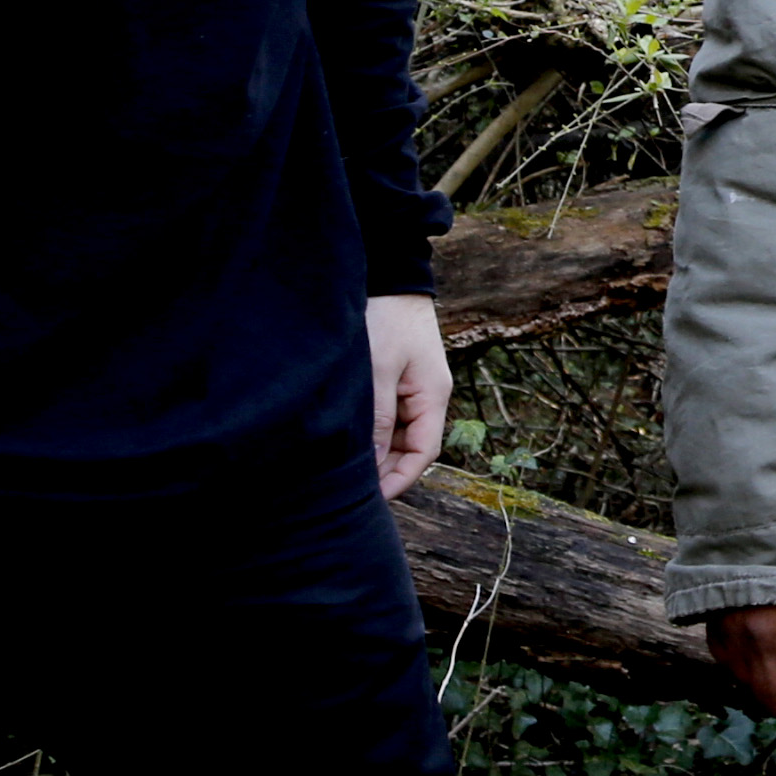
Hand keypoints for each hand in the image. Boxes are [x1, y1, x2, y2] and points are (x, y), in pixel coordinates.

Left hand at [366, 293, 450, 500]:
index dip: (400, 480)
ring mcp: (411, 387)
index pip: (423, 453)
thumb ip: (378, 419)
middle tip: (350, 490)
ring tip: (342, 466)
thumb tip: (374, 464)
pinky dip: (371, 430)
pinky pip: (387, 415)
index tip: (372, 500)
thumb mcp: (378, 370)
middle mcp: (427, 396)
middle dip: (385, 470)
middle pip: (411, 447)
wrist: (389, 274)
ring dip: (376, 450)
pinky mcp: (395, 378)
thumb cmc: (385, 318)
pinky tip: (347, 437)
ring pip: (397, 433)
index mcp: (433, 396)